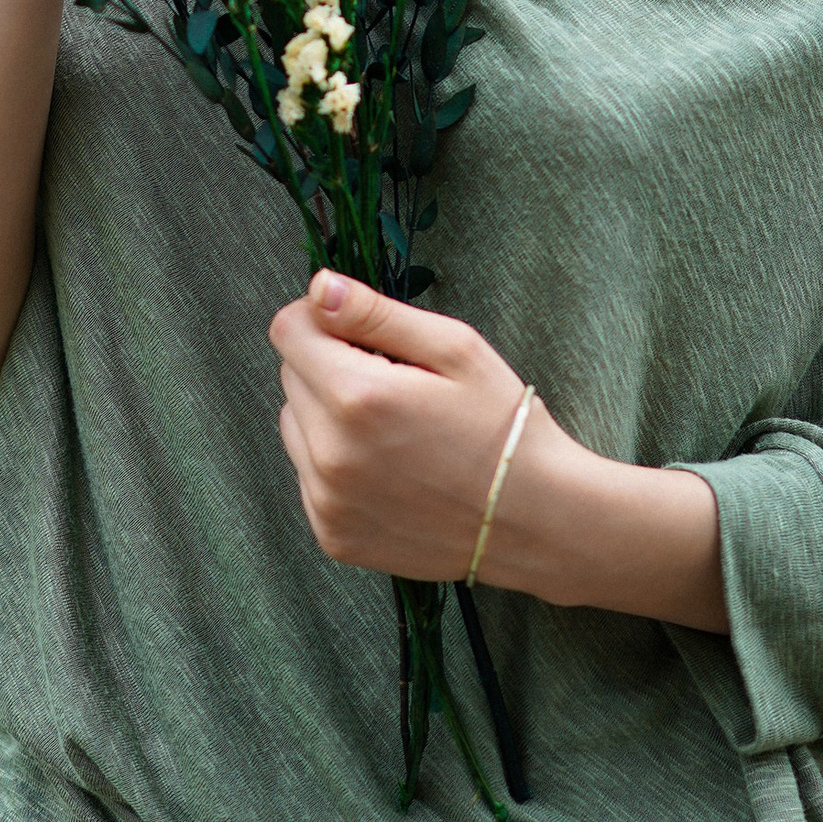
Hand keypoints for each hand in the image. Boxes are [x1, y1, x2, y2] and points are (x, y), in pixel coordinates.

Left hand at [268, 271, 545, 579]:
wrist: (534, 520)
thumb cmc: (503, 426)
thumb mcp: (455, 349)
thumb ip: (376, 313)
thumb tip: (318, 287)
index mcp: (357, 396)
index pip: (288, 330)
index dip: (320, 320)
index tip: (358, 332)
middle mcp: (330, 453)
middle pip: (290, 377)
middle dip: (329, 366)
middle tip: (393, 384)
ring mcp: (327, 500)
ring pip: (294, 427)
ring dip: (326, 417)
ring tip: (391, 430)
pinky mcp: (331, 534)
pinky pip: (308, 477)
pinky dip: (334, 465)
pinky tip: (388, 469)